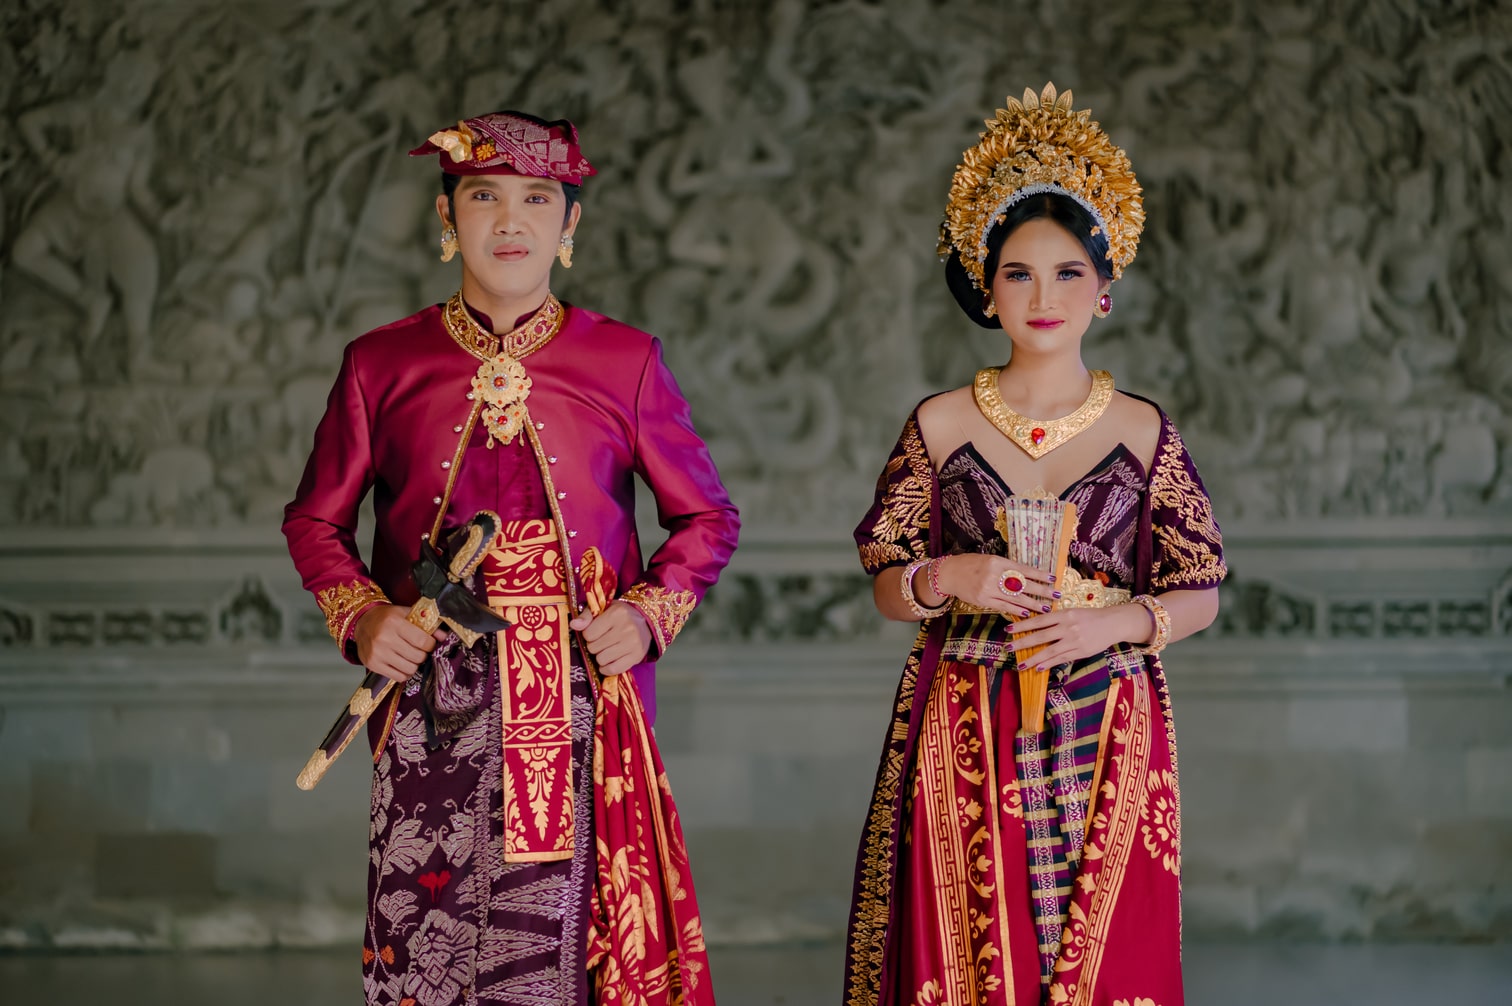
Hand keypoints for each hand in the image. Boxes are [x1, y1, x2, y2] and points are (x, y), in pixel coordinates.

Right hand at [353, 604, 446, 682]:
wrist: (362, 622)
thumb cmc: (387, 618)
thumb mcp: (407, 613)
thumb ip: (427, 623)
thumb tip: (444, 637)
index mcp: (394, 623)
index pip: (423, 641)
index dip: (431, 645)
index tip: (429, 643)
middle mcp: (384, 639)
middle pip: (417, 657)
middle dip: (423, 654)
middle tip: (420, 650)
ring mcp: (377, 654)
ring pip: (409, 669)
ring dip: (414, 664)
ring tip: (410, 656)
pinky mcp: (372, 665)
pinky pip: (398, 677)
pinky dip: (404, 672)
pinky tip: (402, 663)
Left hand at [570, 601, 651, 675]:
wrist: (646, 621)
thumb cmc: (621, 615)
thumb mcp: (604, 609)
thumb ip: (586, 616)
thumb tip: (573, 625)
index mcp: (616, 614)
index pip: (588, 633)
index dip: (588, 634)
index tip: (596, 632)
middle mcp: (626, 628)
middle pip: (594, 647)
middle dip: (594, 645)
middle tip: (602, 641)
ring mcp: (633, 644)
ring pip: (602, 659)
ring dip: (600, 656)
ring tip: (607, 649)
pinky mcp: (637, 656)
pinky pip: (613, 670)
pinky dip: (607, 669)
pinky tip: (608, 662)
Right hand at [931, 553, 1057, 618]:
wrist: (950, 574)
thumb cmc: (972, 564)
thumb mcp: (990, 560)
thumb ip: (1007, 567)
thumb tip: (1029, 575)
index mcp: (998, 562)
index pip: (1024, 569)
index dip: (1040, 574)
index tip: (1053, 578)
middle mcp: (994, 575)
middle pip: (1023, 584)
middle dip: (1042, 591)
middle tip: (1056, 594)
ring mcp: (988, 589)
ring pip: (1016, 598)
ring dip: (1033, 604)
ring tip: (1047, 607)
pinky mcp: (983, 600)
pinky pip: (1004, 606)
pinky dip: (1017, 610)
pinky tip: (1028, 613)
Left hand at [1007, 603, 1150, 670]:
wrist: (1113, 623)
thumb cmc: (1090, 617)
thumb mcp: (1072, 612)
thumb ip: (1056, 619)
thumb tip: (1035, 625)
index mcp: (1064, 614)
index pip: (1039, 620)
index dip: (1022, 625)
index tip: (1008, 629)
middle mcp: (1068, 627)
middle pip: (1041, 636)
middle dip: (1022, 643)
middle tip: (1008, 647)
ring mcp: (1074, 640)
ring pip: (1050, 651)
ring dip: (1033, 659)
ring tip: (1021, 664)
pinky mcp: (1081, 651)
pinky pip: (1061, 659)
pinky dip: (1049, 664)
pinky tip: (1038, 668)